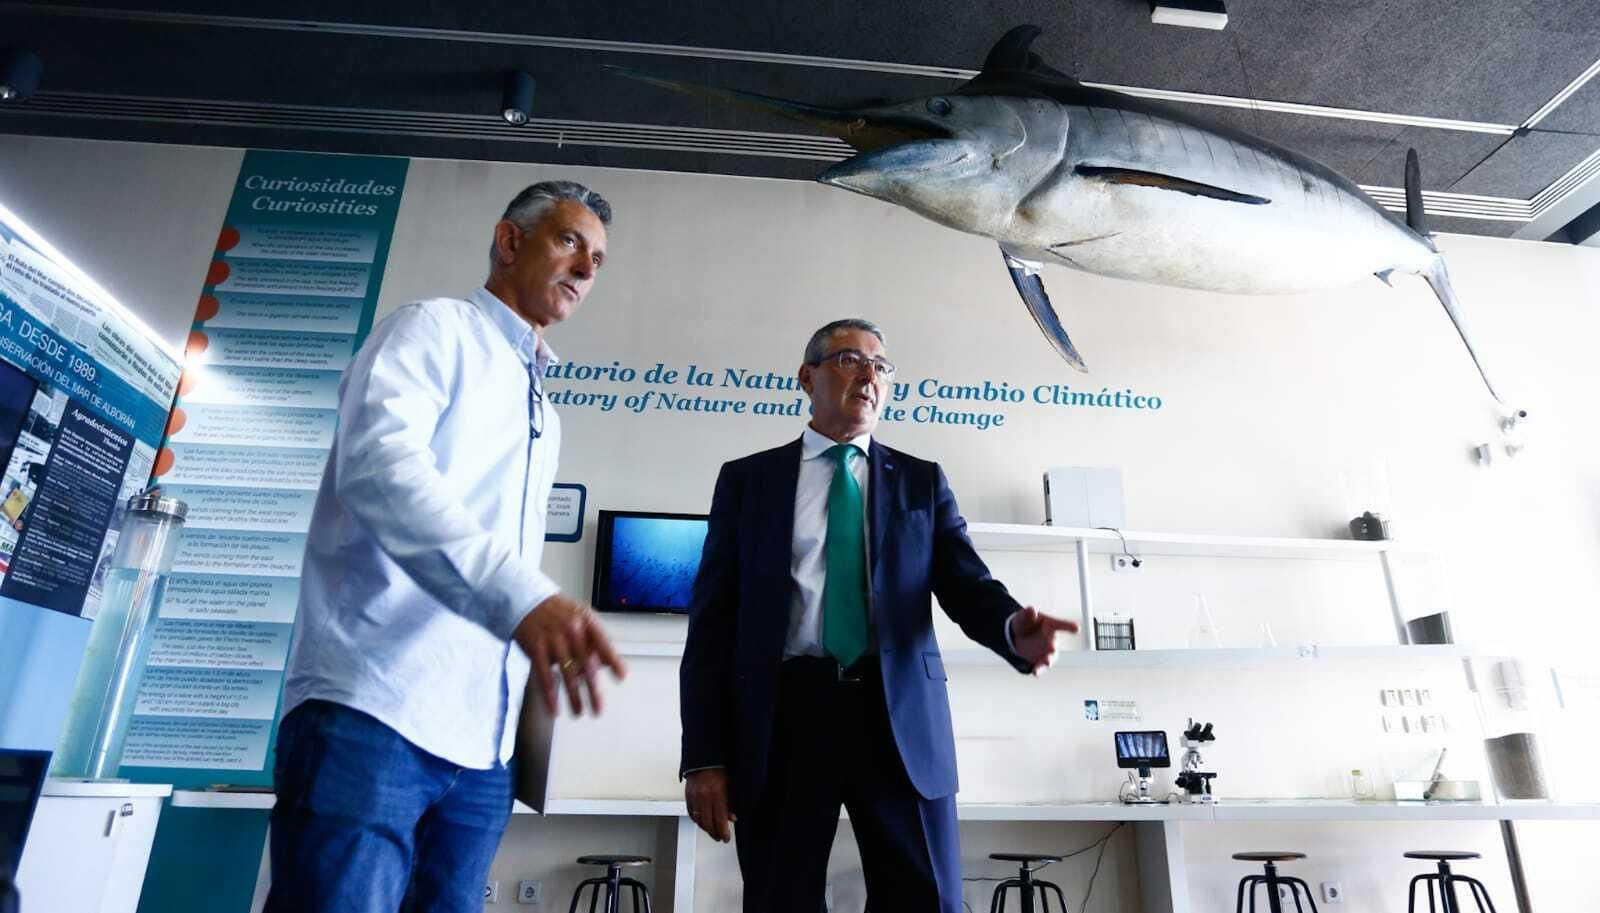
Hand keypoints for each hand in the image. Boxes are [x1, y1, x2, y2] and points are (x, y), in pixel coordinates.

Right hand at [513, 593, 627, 715]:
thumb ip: (594, 639)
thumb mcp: (581, 616)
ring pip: (566, 674)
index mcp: (586, 621)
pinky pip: (545, 676)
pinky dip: (550, 695)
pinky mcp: (536, 648)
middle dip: (593, 690)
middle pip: (586, 665)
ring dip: (574, 697)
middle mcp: (571, 630)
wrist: (527, 601)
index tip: (621, 677)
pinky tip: (555, 709)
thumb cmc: (559, 612)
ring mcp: (553, 639)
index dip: (613, 660)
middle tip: (599, 709)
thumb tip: (607, 664)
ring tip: (579, 713)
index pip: (603, 643)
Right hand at [684, 769, 735, 841]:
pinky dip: (696, 820)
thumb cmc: (720, 769)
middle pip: (708, 823)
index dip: (723, 832)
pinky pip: (691, 812)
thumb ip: (732, 803)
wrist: (705, 757)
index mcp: (717, 794)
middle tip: (719, 837)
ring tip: (711, 832)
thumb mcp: (731, 785)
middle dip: (714, 833)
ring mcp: (695, 796)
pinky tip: (701, 822)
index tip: (726, 838)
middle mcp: (704, 797)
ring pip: (699, 819)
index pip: (720, 820)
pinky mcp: (688, 795)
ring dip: (705, 828)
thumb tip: (733, 818)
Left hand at [1009, 605, 1078, 672]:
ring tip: (1047, 661)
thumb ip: (1028, 613)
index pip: (1061, 625)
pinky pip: (1040, 667)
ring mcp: (1046, 652)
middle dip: (1053, 645)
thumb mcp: (1024, 616)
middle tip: (1052, 646)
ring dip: (1049, 659)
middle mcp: (1051, 640)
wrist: (1017, 636)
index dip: (1068, 626)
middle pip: (1054, 643)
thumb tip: (1032, 609)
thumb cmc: (1025, 623)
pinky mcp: (1039, 661)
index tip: (1076, 628)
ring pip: (1050, 657)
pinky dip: (1038, 670)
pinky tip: (1035, 673)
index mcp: (1050, 625)